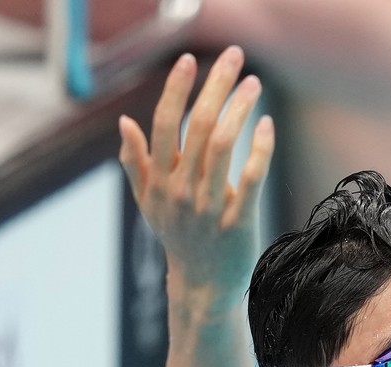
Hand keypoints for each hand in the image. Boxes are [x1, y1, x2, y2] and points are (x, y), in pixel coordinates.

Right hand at [118, 46, 274, 313]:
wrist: (202, 286)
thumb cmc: (179, 238)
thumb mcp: (150, 203)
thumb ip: (136, 163)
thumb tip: (123, 123)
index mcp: (160, 180)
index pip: (164, 124)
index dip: (176, 89)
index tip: (190, 60)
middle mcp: (182, 190)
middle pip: (198, 125)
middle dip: (216, 85)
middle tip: (234, 55)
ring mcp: (209, 206)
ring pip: (224, 146)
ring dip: (239, 109)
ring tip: (253, 83)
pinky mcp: (238, 222)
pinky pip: (250, 178)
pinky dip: (259, 148)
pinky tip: (267, 124)